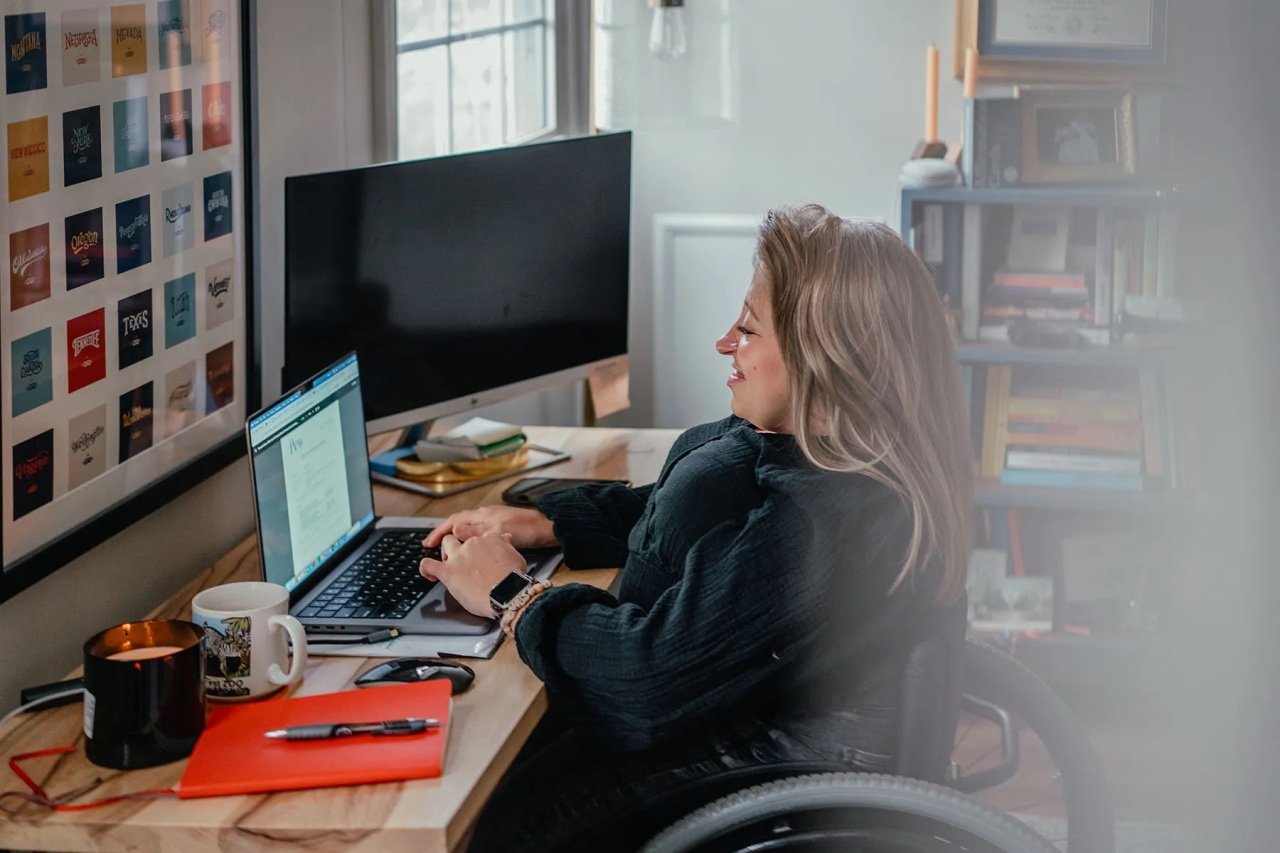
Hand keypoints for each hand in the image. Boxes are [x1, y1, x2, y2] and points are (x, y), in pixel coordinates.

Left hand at [420, 532, 524, 617]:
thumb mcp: (516, 557)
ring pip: (446, 544)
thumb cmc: (514, 579)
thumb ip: (507, 546)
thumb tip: (505, 539)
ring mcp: (458, 556)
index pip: (480, 535)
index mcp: (489, 538)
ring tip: (449, 564)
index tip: (480, 553)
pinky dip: (425, 568)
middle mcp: (472, 544)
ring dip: (446, 552)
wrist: (507, 593)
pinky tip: (429, 574)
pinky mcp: (448, 572)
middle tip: (464, 559)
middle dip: (460, 545)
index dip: (479, 545)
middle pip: (461, 537)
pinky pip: (429, 565)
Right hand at [424, 506, 556, 549]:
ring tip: (450, 553)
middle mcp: (486, 516)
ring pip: (469, 531)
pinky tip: (474, 554)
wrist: (547, 529)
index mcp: (482, 515)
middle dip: (445, 536)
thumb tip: (454, 531)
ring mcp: (494, 523)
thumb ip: (475, 532)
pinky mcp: (502, 532)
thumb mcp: (496, 531)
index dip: (438, 532)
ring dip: (458, 540)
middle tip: (434, 549)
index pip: (453, 521)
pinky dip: (472, 545)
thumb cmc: (526, 529)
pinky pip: (480, 538)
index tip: (427, 544)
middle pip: (459, 525)